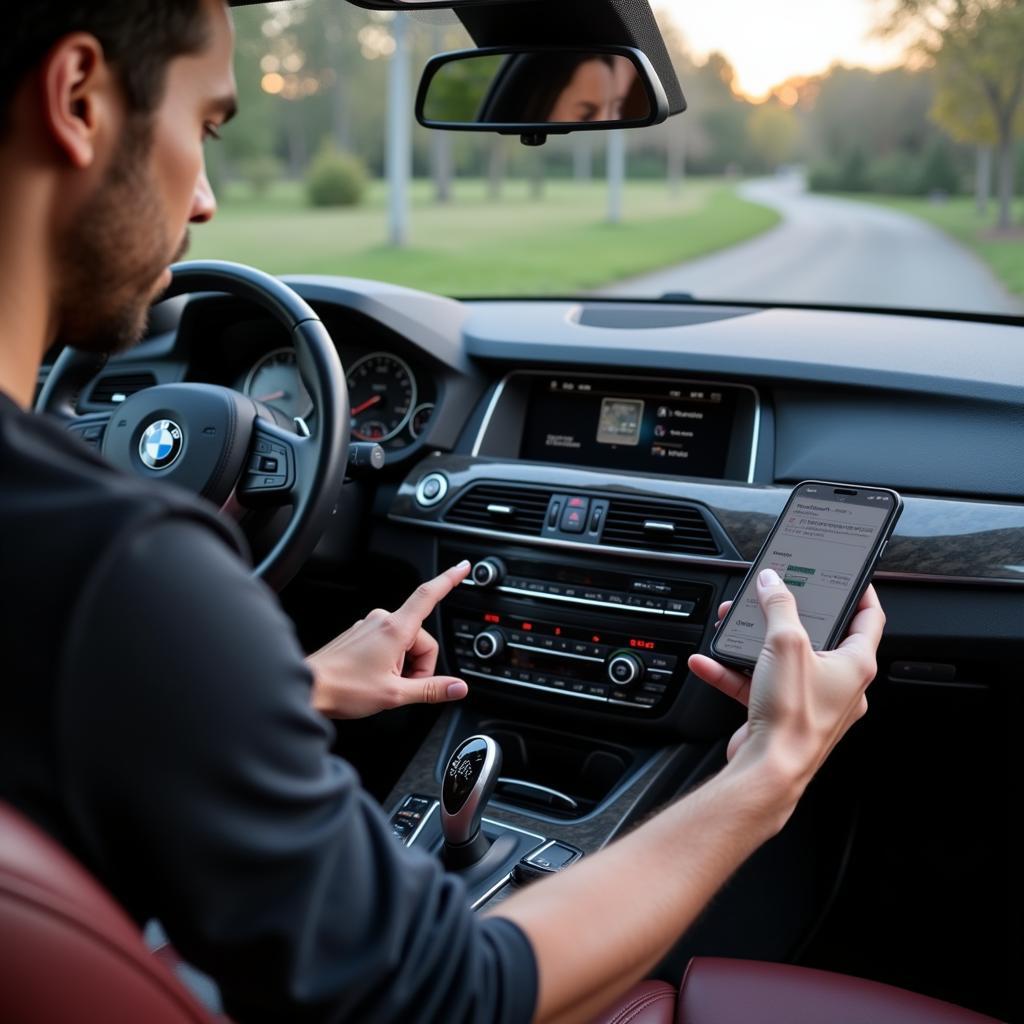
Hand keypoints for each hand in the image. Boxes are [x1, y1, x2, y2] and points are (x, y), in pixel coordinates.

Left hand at [308, 561, 471, 719]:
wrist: (310, 689)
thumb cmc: (344, 688)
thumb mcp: (394, 694)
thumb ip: (430, 690)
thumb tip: (458, 687)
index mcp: (394, 629)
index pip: (428, 595)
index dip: (449, 580)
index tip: (462, 567)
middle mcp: (382, 621)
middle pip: (421, 638)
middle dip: (420, 666)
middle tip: (402, 688)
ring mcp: (370, 626)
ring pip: (405, 643)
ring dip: (404, 666)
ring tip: (385, 685)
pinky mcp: (361, 635)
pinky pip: (389, 645)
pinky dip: (391, 663)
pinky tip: (376, 678)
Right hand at [688, 569, 884, 796]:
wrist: (767, 772)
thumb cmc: (793, 718)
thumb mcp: (786, 644)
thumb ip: (778, 606)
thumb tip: (773, 582)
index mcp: (855, 665)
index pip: (868, 617)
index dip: (859, 591)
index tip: (846, 575)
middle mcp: (837, 684)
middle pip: (816, 635)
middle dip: (785, 613)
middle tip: (773, 596)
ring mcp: (808, 700)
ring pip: (781, 658)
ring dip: (752, 640)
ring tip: (732, 626)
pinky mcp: (780, 713)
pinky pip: (756, 683)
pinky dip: (732, 670)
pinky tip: (709, 661)